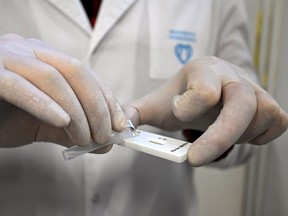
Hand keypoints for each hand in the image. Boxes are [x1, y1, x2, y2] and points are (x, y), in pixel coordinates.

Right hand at [0, 34, 126, 149]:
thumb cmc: (3, 118)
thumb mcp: (45, 124)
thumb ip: (73, 129)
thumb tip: (105, 142)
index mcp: (45, 58)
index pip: (86, 74)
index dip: (106, 99)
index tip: (120, 123)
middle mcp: (28, 50)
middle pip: (76, 71)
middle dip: (97, 106)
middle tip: (105, 134)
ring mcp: (7, 56)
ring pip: (53, 78)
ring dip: (76, 112)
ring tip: (85, 138)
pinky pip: (20, 86)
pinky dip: (45, 105)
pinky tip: (62, 123)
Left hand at [126, 57, 287, 165]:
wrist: (205, 90)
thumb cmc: (181, 98)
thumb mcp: (157, 103)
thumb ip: (134, 113)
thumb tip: (116, 129)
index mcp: (203, 69)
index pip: (204, 88)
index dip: (190, 106)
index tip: (178, 113)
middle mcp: (232, 75)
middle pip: (241, 104)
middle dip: (219, 137)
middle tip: (195, 159)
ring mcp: (255, 88)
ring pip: (260, 116)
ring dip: (237, 135)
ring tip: (217, 133)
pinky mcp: (269, 104)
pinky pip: (275, 123)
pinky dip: (258, 136)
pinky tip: (238, 133)